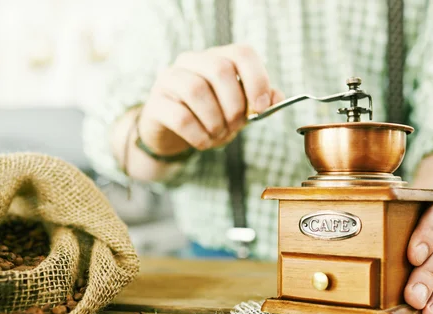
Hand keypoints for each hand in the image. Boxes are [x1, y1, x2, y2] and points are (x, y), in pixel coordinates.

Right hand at [138, 44, 283, 155]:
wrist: (172, 134)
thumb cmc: (209, 117)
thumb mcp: (238, 109)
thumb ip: (258, 102)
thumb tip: (276, 98)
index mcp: (216, 58)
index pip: (241, 53)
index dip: (257, 79)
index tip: (261, 107)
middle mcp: (191, 61)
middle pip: (219, 69)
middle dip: (234, 104)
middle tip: (235, 126)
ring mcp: (169, 79)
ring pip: (197, 90)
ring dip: (215, 121)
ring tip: (218, 135)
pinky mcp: (155, 104)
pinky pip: (181, 116)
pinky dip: (199, 134)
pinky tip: (203, 141)